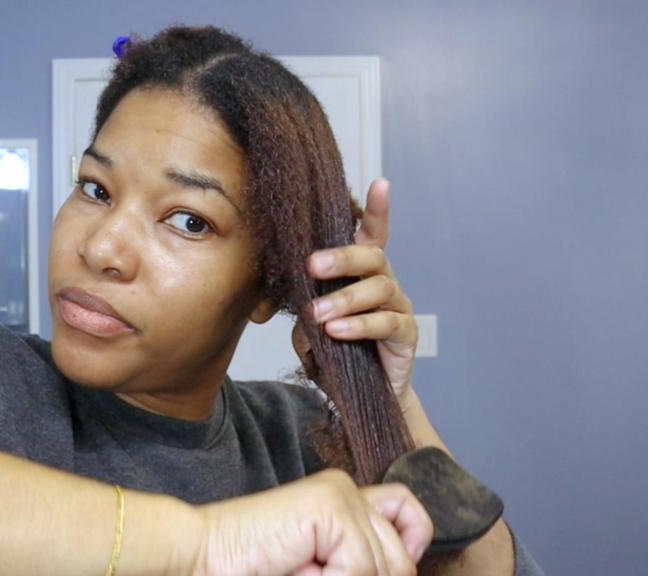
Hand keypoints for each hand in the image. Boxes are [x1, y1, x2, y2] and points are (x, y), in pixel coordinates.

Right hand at [193, 469, 432, 574]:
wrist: (203, 558)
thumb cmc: (252, 567)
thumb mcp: (320, 570)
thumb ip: (358, 565)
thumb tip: (403, 573)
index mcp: (341, 502)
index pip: (408, 512)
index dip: (410, 546)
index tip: (382, 572)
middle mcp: (346, 490)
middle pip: (403, 558)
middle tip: (312, 573)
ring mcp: (340, 494)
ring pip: (386, 569)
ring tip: (300, 571)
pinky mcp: (331, 506)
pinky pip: (362, 567)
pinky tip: (298, 569)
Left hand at [292, 178, 418, 404]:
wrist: (360, 397)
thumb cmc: (336, 352)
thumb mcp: (309, 325)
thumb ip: (302, 306)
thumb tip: (289, 298)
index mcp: (361, 274)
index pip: (373, 235)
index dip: (378, 210)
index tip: (380, 182)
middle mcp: (384, 283)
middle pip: (372, 257)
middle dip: (342, 258)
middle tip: (313, 266)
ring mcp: (398, 308)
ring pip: (379, 289)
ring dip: (345, 300)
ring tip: (319, 316)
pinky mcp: (406, 335)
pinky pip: (386, 323)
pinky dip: (359, 326)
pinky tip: (337, 331)